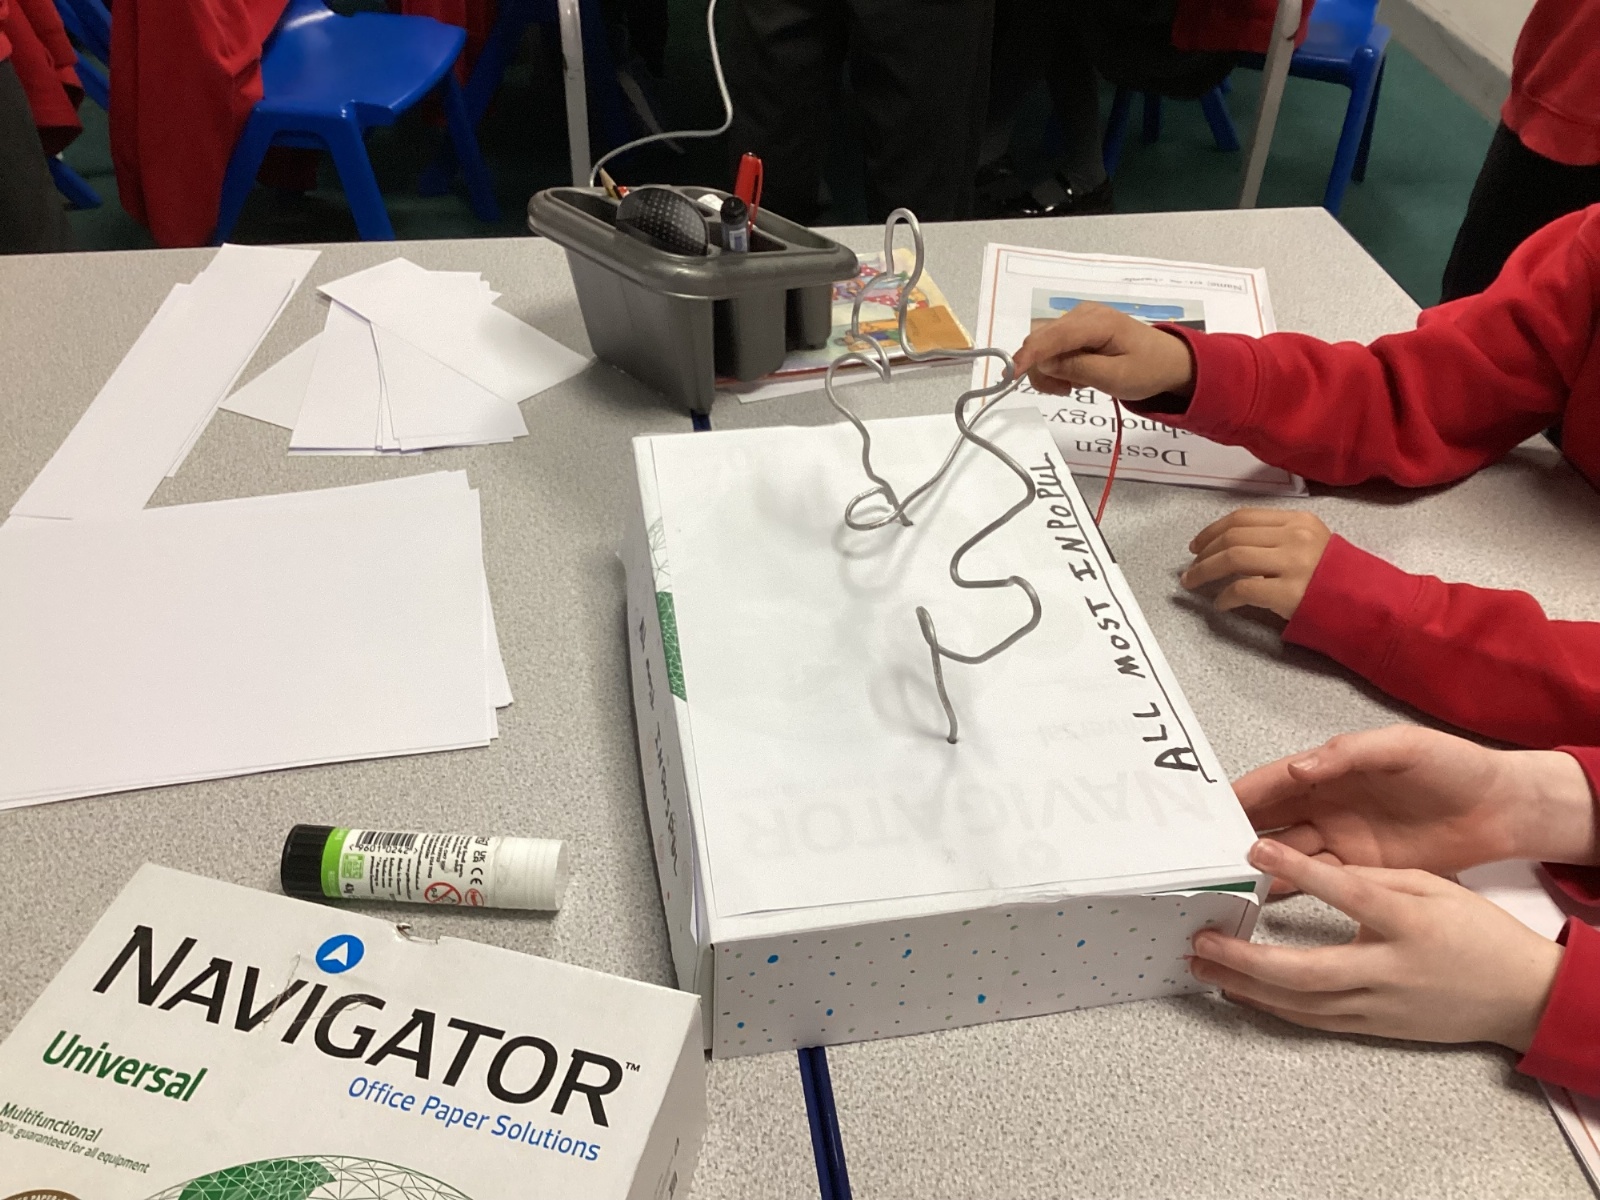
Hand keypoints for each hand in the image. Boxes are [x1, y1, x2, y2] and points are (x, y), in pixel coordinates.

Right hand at [1012, 302, 1193, 400]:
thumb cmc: (1147, 370)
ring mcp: (1080, 319)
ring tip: (1073, 387)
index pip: (1053, 335)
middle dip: (1041, 369)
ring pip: (1043, 344)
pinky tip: (1075, 376)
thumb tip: (1044, 363)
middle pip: (1041, 339)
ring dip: (1049, 370)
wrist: (1169, 362)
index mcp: (1097, 322)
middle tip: (1064, 392)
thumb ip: (1079, 369)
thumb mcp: (1116, 378)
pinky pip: (1053, 346)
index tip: (1011, 375)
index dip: (1029, 355)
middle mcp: (1083, 314)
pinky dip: (1057, 366)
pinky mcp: (1078, 328)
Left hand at [1182, 508, 1330, 618]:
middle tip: (1190, 569)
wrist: (1370, 604)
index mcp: (1299, 520)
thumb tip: (1230, 547)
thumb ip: (1278, 539)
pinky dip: (1225, 597)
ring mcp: (1293, 563)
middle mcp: (1295, 536)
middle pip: (1233, 536)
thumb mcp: (1313, 544)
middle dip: (1204, 553)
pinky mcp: (1289, 592)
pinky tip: (1221, 605)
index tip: (1196, 545)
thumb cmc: (1337, 578)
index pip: (1243, 517)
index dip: (1212, 530)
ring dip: (1205, 571)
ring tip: (1193, 584)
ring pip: (1233, 557)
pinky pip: (1243, 588)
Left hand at [1190, 840, 1562, 1050]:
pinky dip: (1272, 1005)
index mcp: (1409, 924)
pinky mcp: (1372, 1026)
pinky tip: (1240, 990)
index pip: (1348, 894)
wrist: (1519, 995)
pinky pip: (1313, 1018)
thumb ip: (1374, 878)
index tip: (1257, 850)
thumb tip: (1317, 868)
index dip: (1301, 872)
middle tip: (1203, 938)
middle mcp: (1388, 971)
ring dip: (1245, 986)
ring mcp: (1378, 1006)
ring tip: (1203, 964)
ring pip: (1301, 1003)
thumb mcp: (1433, 887)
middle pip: (1307, 972)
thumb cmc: (1477, 934)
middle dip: (1246, 958)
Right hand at [1236, 725, 1597, 892]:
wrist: (1504, 809)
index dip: (1239, 795)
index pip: (1272, 782)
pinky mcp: (1364, 872)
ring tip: (1222, 880)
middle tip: (1199, 850)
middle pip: (1268, 821)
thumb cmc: (1454, 766)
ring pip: (1285, 854)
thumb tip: (1299, 768)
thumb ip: (1350, 754)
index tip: (1205, 811)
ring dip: (1255, 865)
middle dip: (1233, 833)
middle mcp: (1328, 806)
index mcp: (1331, 770)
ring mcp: (1343, 841)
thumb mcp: (1403, 747)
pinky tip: (1262, 898)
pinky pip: (1316, 881)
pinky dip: (1286, 888)